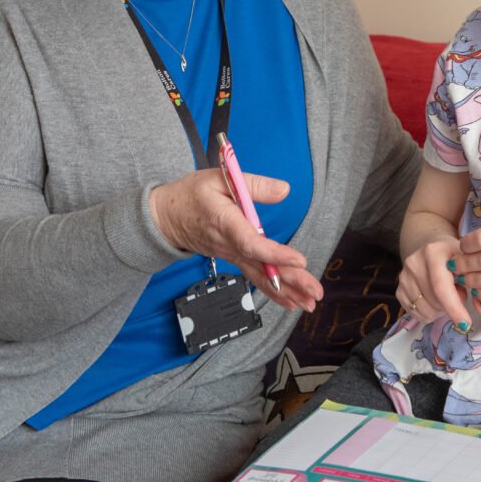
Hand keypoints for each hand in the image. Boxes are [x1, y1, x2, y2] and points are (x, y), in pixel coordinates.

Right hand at [149, 169, 322, 311]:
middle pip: (261, 267)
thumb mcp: (218, 178)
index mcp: (224, 222)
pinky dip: (273, 292)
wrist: (165, 217)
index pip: (250, 243)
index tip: (299, 260)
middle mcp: (228, 245)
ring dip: (286, 292)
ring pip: (260, 277)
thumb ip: (253, 184)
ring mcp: (229, 256)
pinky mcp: (232, 259)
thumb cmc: (190, 194)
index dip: (275, 254)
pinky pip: (254, 278)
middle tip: (315, 293)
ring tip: (309, 303)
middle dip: (290, 281)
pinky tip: (291, 302)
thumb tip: (284, 190)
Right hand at [396, 234, 471, 329]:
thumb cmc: (455, 257)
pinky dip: (428, 314)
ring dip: (439, 311)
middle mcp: (414, 262)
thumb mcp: (469, 263)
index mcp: (433, 252)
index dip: (454, 308)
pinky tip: (435, 302)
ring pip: (424, 310)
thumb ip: (478, 284)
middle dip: (450, 308)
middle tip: (458, 296)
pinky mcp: (398, 288)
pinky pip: (414, 313)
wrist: (433, 248)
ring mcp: (403, 276)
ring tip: (445, 297)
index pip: (441, 287)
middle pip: (434, 301)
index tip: (466, 324)